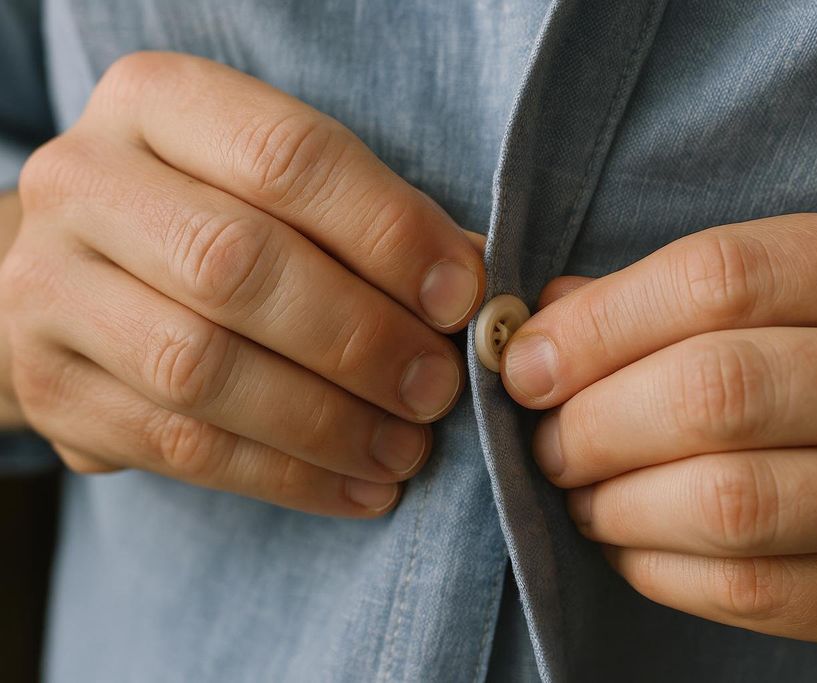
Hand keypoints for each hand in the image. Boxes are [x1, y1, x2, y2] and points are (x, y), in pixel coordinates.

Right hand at [0, 52, 484, 516]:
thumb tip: (476, 287)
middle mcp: (84, 184)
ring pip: (200, 368)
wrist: (83, 268)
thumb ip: (369, 221)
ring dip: (328, 423)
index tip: (461, 299)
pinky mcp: (50, 388)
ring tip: (406, 449)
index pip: (287, 155)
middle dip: (360, 339)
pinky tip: (359, 489)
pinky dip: (287, 477)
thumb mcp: (280, 187)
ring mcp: (48, 288)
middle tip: (437, 389)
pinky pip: (178, 447)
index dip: (388, 232)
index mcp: (156, 103)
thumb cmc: (217, 216)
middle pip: (236, 265)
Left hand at [501, 213, 816, 674]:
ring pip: (727, 503)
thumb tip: (546, 322)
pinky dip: (657, 569)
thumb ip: (696, 296)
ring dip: (616, 501)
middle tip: (551, 437)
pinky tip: (631, 544)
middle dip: (594, 420)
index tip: (529, 358)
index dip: (598, 322)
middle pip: (716, 391)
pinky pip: (750, 592)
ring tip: (583, 491)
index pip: (721, 276)